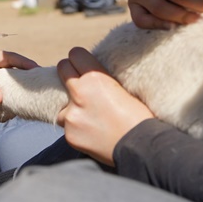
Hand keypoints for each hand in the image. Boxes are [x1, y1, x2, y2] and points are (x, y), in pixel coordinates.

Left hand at [0, 49, 37, 106]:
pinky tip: (20, 107)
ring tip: (34, 99)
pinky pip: (8, 95)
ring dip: (22, 91)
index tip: (38, 72)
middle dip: (28, 79)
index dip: (25, 64)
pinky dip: (14, 101)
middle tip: (41, 89)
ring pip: (14, 84)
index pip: (10, 58)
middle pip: (16, 71)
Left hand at [56, 47, 153, 165]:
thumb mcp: (121, 88)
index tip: (82, 65)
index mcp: (95, 77)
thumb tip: (87, 73)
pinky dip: (76, 127)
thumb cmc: (139, 116)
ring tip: (90, 115)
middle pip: (62, 69)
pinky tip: (93, 132)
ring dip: (70, 106)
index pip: (75, 54)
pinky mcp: (69, 134)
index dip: (80, 60)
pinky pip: (66, 125)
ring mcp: (71, 115)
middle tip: (80, 84)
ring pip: (61, 102)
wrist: (142, 147)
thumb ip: (99, 80)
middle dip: (69, 74)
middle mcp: (79, 93)